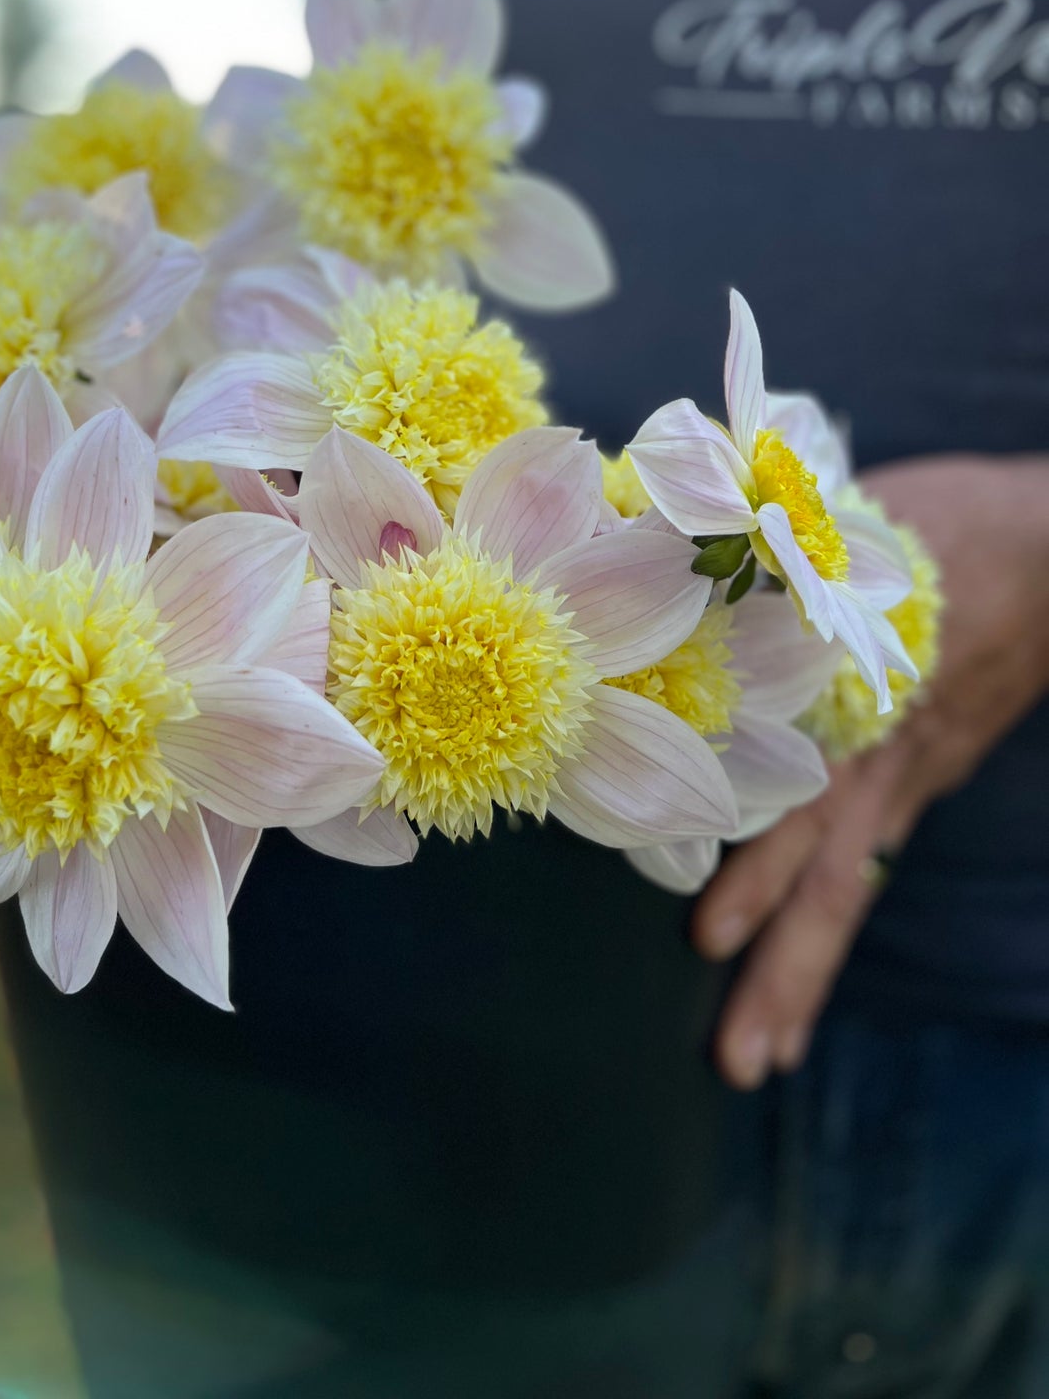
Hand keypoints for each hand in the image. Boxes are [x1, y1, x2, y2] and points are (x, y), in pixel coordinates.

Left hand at [692, 453, 1048, 1089]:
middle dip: (780, 967)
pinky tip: (790, 980)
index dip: (759, 870)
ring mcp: (901, 771)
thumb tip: (640, 536)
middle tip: (733, 1059)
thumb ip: (759, 554)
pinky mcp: (914, 772)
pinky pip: (865, 863)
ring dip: (799, 974)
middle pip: (825, 877)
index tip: (707, 934)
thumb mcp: (845, 523)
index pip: (799, 801)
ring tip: (758, 1057)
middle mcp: (877, 753)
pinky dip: (826, 921)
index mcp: (854, 696)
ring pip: (844, 888)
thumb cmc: (938, 521)